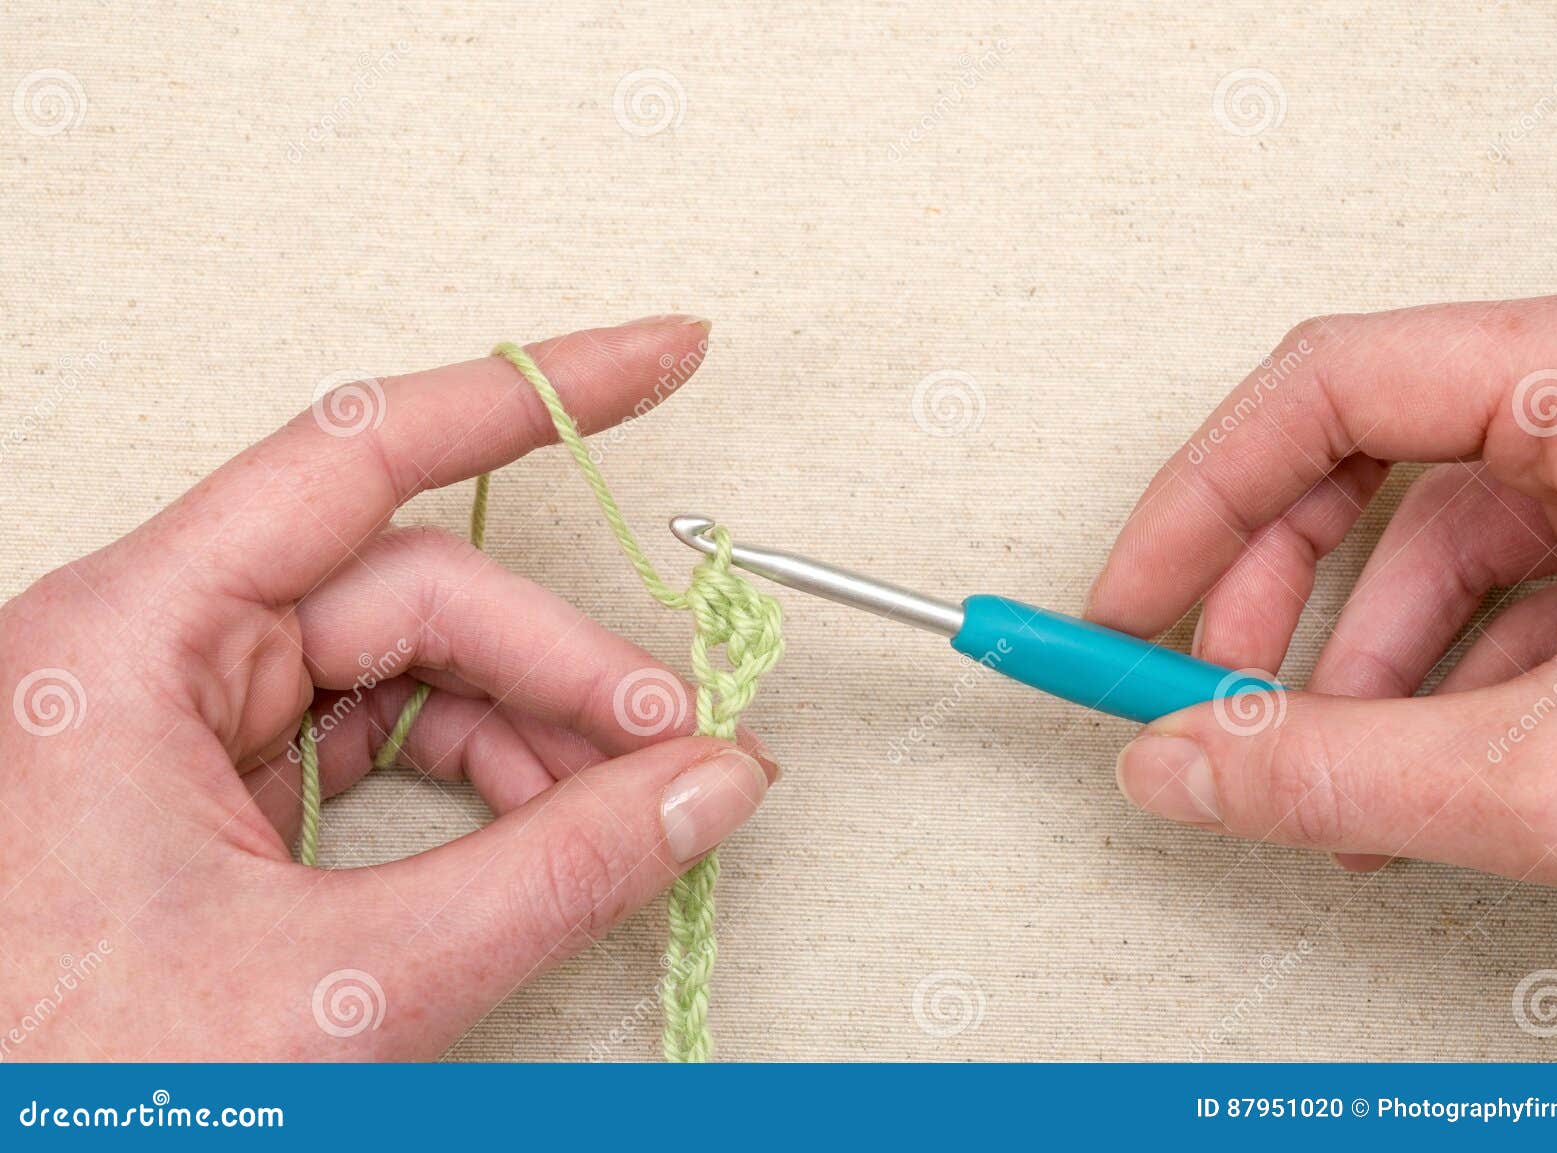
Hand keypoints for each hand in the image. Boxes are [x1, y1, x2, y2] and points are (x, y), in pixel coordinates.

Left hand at [0, 315, 776, 1059]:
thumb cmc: (71, 1092)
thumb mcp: (335, 984)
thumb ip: (551, 874)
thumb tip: (702, 784)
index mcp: (128, 641)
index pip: (362, 454)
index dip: (533, 394)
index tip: (655, 357)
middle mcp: (151, 649)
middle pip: (413, 586)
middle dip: (562, 662)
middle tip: (676, 738)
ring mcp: (183, 715)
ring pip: (407, 659)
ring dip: (534, 720)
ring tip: (629, 796)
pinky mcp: (217, 781)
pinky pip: (383, 726)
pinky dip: (484, 766)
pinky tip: (551, 815)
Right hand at [1087, 290, 1556, 888]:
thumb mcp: (1556, 763)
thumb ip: (1343, 771)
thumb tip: (1182, 764)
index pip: (1329, 386)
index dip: (1200, 502)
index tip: (1131, 598)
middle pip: (1361, 463)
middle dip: (1267, 601)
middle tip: (1199, 693)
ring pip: (1432, 544)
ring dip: (1351, 668)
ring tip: (1313, 767)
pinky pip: (1504, 588)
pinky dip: (1436, 682)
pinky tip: (1410, 768)